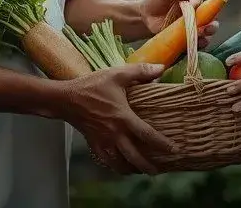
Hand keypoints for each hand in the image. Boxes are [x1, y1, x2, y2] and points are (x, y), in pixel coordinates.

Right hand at [62, 63, 177, 174]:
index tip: (175, 150)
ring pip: (119, 164)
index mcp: (123, 118)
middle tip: (158, 171)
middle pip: (134, 157)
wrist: (65, 99)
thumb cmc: (92, 86)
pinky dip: (115, 167)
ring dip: (131, 169)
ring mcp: (103, 142)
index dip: (162, 144)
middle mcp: (114, 134)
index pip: (147, 135)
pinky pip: (106, 161)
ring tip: (141, 171)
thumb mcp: (117, 75)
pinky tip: (120, 166)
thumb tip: (161, 68)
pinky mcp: (93, 144)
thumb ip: (140, 71)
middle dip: (147, 167)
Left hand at [139, 0, 216, 48]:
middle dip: (211, 21)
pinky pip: (198, 41)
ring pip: (207, 29)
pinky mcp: (188, 36)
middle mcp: (197, 10)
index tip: (192, 5)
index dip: (197, 1)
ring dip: (208, 33)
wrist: (146, 15)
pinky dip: (199, 44)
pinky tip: (195, 44)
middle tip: (207, 26)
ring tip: (203, 35)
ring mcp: (194, 24)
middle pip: (210, 15)